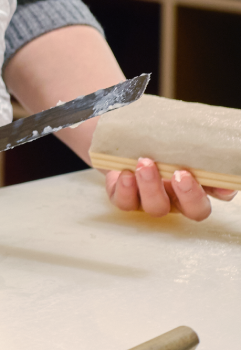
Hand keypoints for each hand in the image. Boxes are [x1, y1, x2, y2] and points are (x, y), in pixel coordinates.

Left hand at [104, 159, 234, 220]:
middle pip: (184, 210)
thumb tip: (226, 185)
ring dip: (150, 186)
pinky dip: (125, 189)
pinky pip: (125, 202)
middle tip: (178, 174)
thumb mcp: (185, 150)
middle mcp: (172, 201)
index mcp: (192, 193)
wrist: (131, 139)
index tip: (190, 175)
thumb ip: (206, 165)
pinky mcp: (124, 196)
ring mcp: (147, 201)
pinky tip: (126, 173)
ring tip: (145, 164)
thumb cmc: (163, 146)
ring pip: (154, 206)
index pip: (203, 205)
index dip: (200, 196)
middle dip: (185, 194)